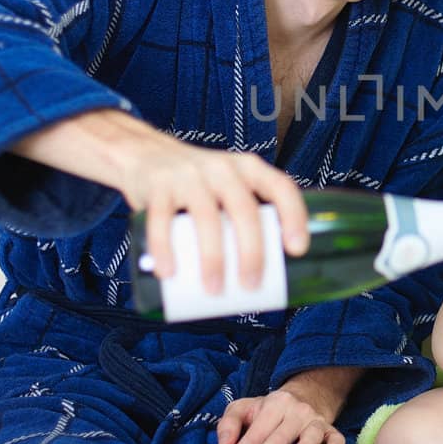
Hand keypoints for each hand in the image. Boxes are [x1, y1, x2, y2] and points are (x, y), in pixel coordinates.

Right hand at [120, 132, 309, 293]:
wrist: (145, 153)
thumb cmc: (200, 185)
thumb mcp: (229, 187)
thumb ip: (246, 218)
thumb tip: (265, 279)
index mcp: (248, 169)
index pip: (281, 187)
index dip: (294, 217)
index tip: (297, 250)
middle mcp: (222, 168)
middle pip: (245, 211)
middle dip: (252, 253)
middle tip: (251, 286)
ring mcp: (188, 175)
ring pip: (206, 218)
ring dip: (213, 258)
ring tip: (215, 289)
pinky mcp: (157, 186)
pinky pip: (161, 219)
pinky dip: (164, 249)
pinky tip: (168, 273)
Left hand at [214, 370, 357, 443]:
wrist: (307, 394)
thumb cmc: (269, 410)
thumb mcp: (245, 408)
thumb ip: (229, 424)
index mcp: (274, 405)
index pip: (255, 433)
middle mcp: (297, 412)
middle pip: (278, 440)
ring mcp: (316, 421)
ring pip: (310, 436)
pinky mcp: (331, 430)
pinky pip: (336, 439)